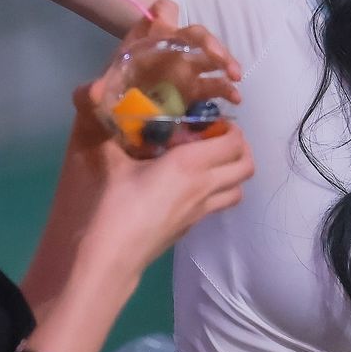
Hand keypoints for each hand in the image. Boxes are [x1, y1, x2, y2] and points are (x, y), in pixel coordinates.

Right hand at [62, 1, 252, 271]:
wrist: (109, 257)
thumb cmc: (110, 205)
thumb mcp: (109, 160)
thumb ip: (112, 127)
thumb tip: (104, 95)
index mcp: (191, 165)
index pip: (233, 141)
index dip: (230, 128)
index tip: (212, 120)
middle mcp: (205, 187)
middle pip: (246, 165)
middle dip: (239, 148)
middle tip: (215, 137)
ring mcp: (202, 211)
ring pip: (238, 188)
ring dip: (232, 171)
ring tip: (208, 160)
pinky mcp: (193, 227)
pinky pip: (220, 203)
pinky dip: (219, 189)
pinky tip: (191, 184)